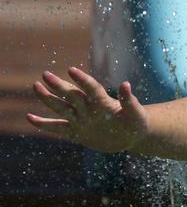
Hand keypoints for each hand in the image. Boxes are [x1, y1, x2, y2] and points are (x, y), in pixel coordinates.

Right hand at [26, 68, 148, 152]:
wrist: (131, 137)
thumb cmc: (136, 122)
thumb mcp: (135, 113)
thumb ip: (129, 100)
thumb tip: (126, 84)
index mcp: (103, 102)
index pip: (91, 88)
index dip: (82, 80)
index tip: (71, 70)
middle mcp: (89, 108)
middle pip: (71, 95)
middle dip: (59, 85)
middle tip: (45, 74)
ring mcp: (81, 119)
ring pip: (61, 107)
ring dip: (49, 98)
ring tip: (36, 86)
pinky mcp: (76, 132)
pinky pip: (58, 128)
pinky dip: (44, 124)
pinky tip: (30, 117)